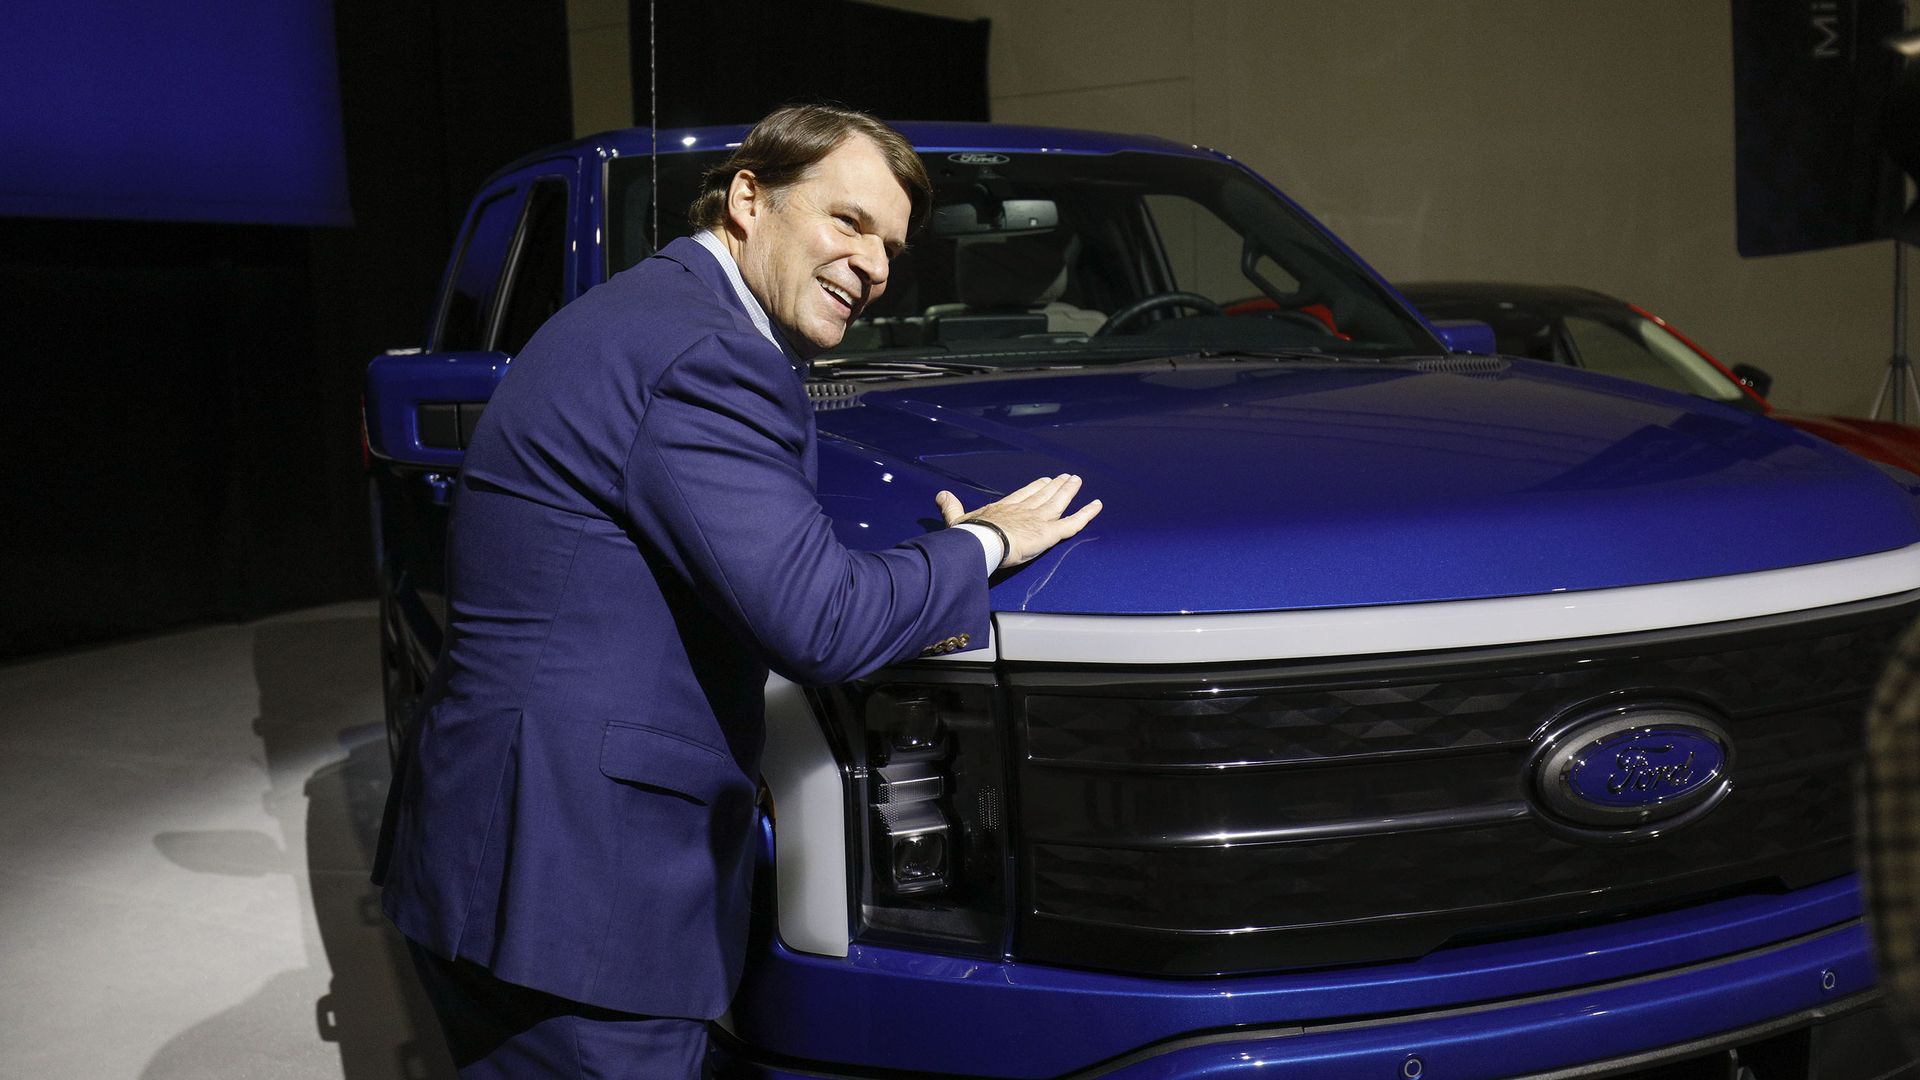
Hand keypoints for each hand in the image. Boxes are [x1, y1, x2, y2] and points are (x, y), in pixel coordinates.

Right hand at [934, 474, 1102, 568]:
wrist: (982, 542)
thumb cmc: (970, 536)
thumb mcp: (957, 520)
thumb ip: (951, 508)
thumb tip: (940, 495)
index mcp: (1004, 508)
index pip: (1023, 495)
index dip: (1035, 487)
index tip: (1043, 480)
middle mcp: (1024, 510)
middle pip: (1044, 495)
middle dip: (1055, 486)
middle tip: (1066, 477)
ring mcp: (1039, 519)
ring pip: (1059, 503)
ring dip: (1069, 491)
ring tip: (1078, 481)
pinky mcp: (1050, 532)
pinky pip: (1073, 523)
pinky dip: (1087, 514)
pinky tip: (1097, 505)